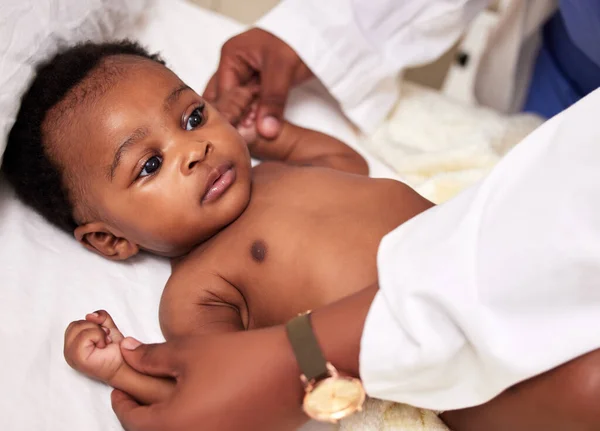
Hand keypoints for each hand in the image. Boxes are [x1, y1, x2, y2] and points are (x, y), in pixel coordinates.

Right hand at [64, 310, 124, 384]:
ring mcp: (71, 355)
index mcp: (73, 343)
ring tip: (104, 342)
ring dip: (98, 332)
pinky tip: (103, 345)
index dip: (93, 325)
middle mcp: (68, 350)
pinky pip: (85, 335)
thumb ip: (99, 317)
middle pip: (76, 324)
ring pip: (79, 327)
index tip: (103, 335)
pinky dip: (98, 336)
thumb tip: (90, 315)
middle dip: (95, 327)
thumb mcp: (108, 326)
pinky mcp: (77, 357)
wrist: (123, 365)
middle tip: (104, 339)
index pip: (76, 323)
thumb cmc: (115, 350)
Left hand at [111, 286, 376, 430]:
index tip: (119, 390)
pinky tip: (199, 406)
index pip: (133, 421)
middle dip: (143, 415)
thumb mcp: (189, 351)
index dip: (122, 402)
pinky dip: (196, 424)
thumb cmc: (240, 356)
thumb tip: (126, 353)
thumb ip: (152, 357)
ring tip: (168, 399)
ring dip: (169, 422)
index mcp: (174, 425)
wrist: (294, 366)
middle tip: (138, 396)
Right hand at [204, 28, 312, 138]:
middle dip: (233, 119)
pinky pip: (253, 106)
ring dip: (246, 120)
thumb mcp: (283, 69)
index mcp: (232, 56)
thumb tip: (265, 131)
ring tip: (253, 136)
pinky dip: (256, 117)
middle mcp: (235, 67)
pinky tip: (261, 129)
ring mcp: (248, 77)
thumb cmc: (299, 40)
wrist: (321, 35)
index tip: (240, 135)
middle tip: (245, 137)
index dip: (231, 115)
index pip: (222, 93)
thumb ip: (273, 100)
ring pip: (238, 105)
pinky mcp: (261, 86)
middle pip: (224, 100)